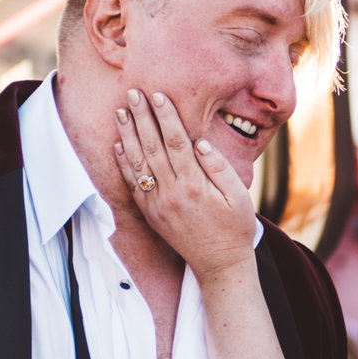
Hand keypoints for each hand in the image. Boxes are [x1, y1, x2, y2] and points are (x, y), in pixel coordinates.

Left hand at [118, 89, 257, 281]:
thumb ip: (219, 168)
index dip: (165, 117)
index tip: (157, 95)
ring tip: (120, 112)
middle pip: (152, 147)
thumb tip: (200, 143)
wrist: (219, 264)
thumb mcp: (239, 196)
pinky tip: (118, 146)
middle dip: (142, 118)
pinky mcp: (150, 214)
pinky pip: (132, 185)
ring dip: (128, 135)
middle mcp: (171, 193)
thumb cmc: (235, 228)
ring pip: (138, 163)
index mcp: (195, 185)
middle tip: (133, 94)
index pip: (176, 142)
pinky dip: (123, 164)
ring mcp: (157, 205)